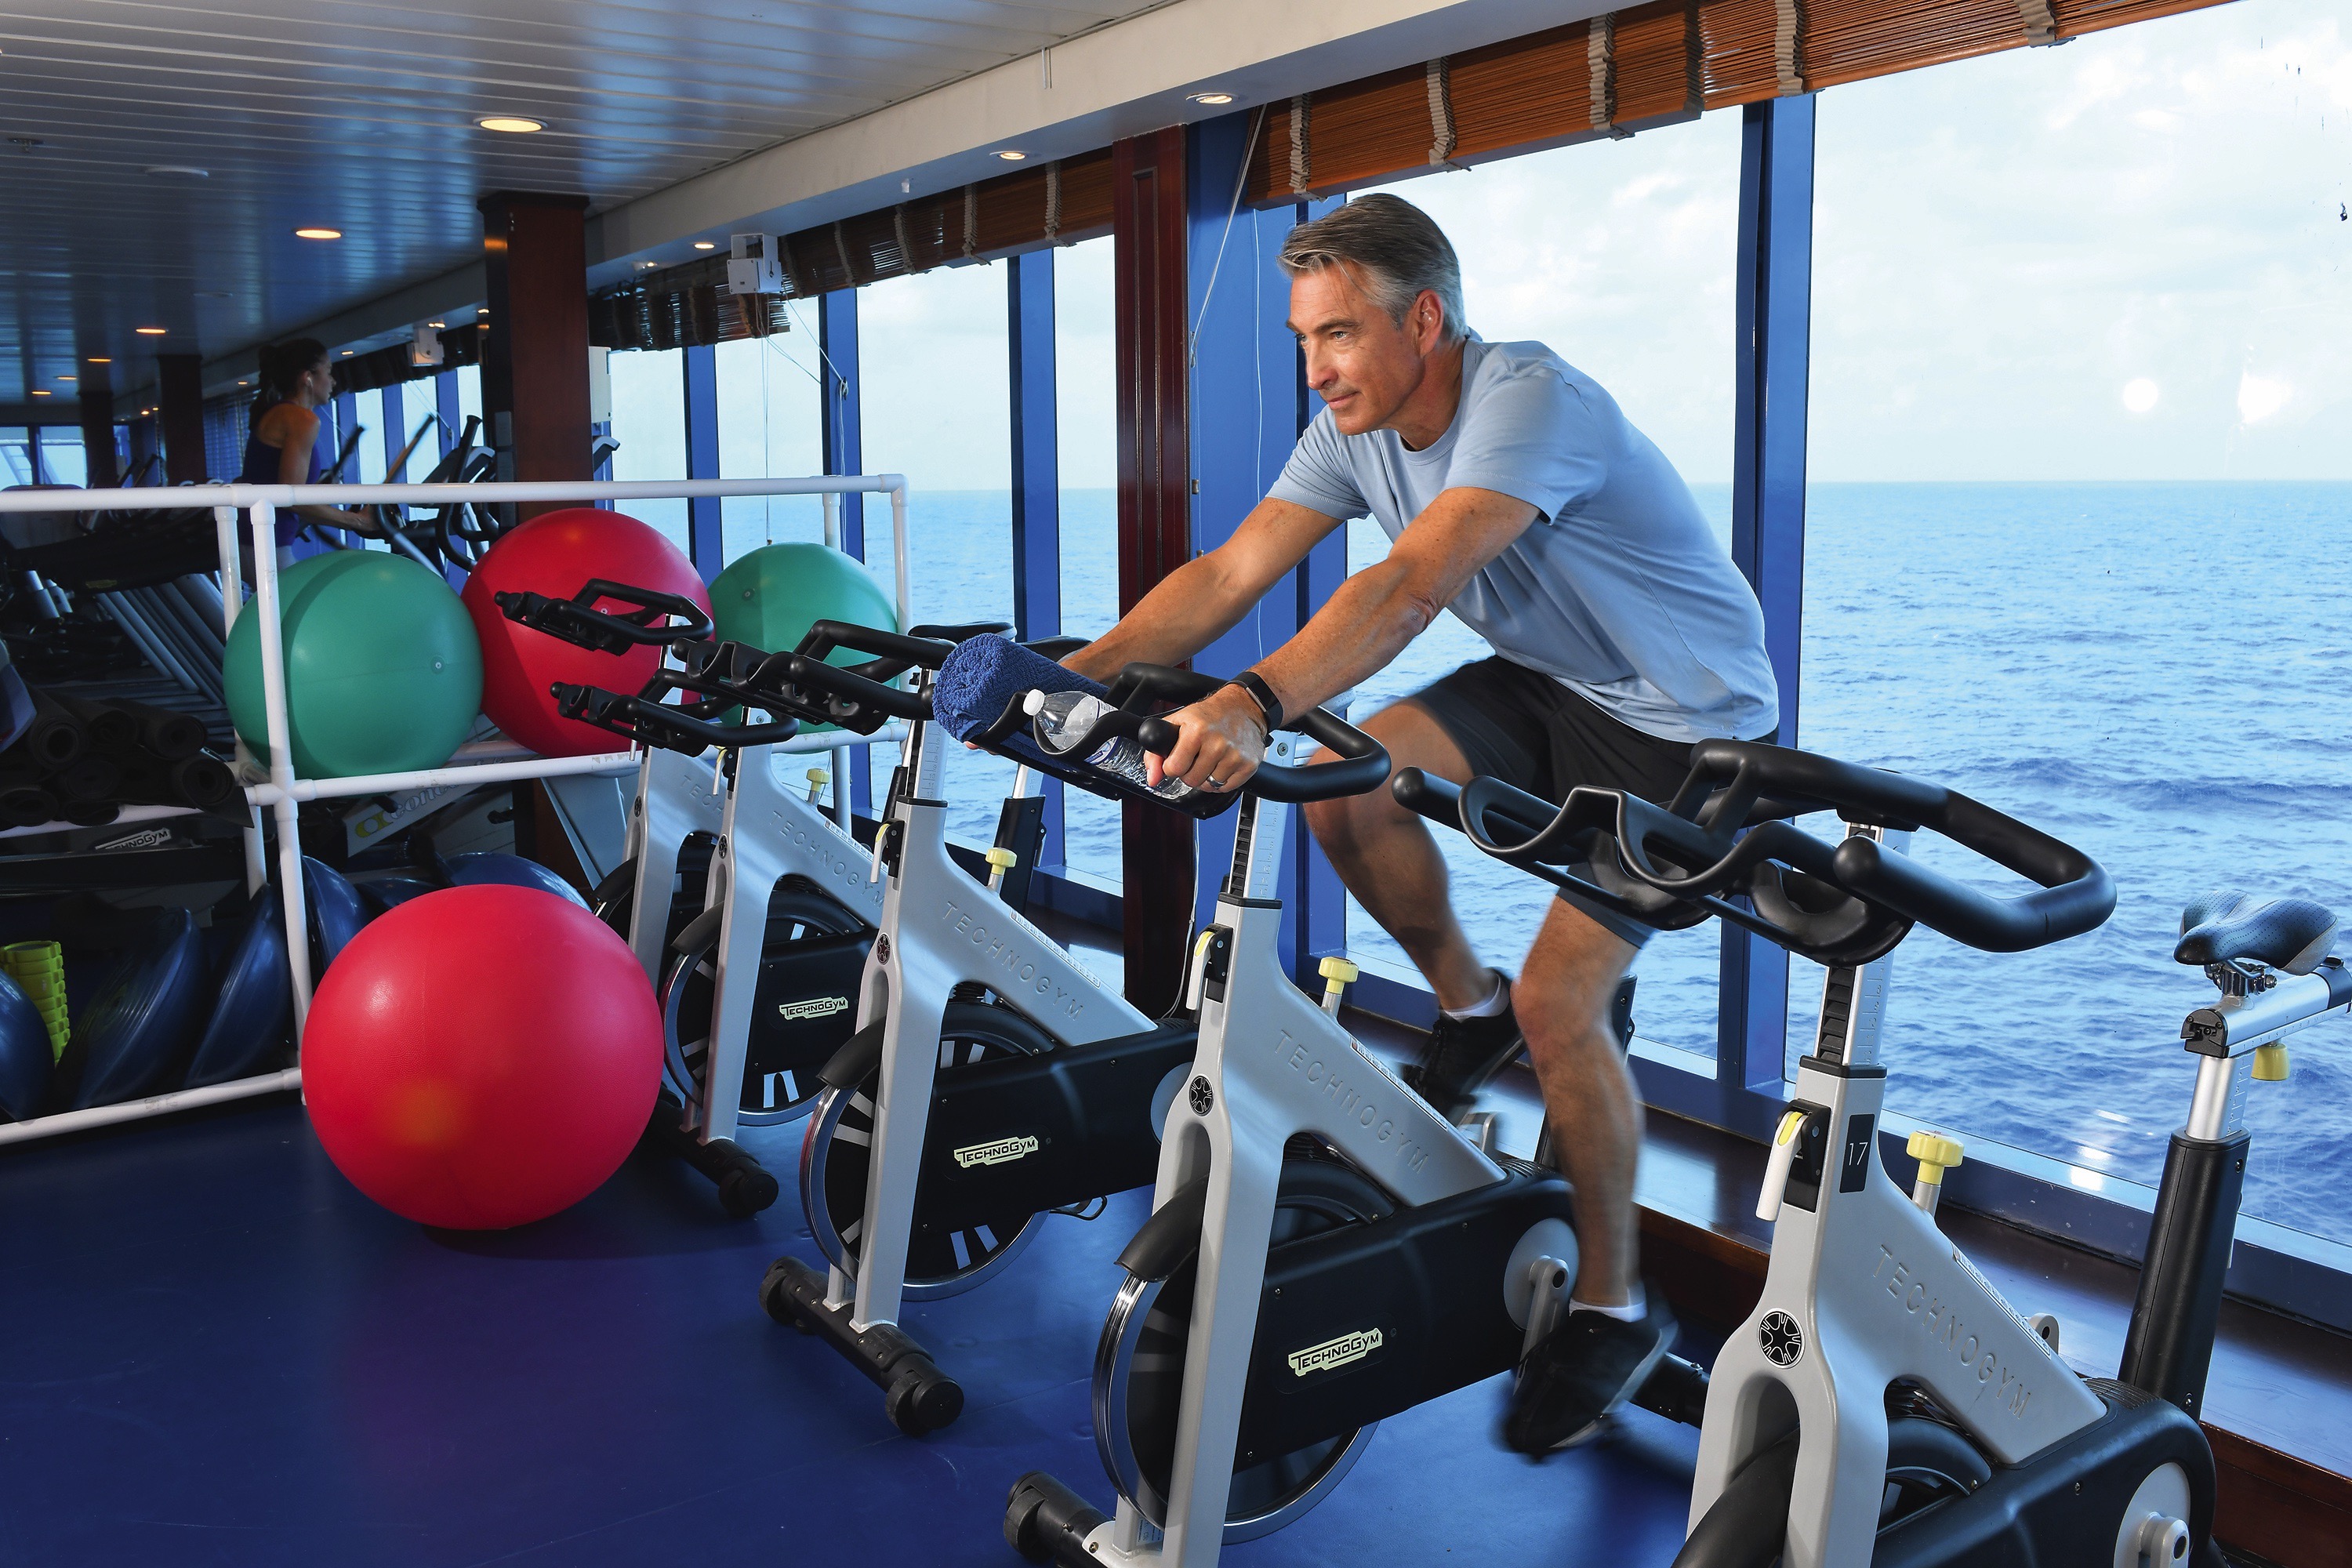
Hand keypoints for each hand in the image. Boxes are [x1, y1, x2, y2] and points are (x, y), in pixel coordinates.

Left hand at [1146, 685, 1268, 792]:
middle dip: (1189, 773)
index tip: (1177, 759)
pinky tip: (1221, 765)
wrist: (1242, 708)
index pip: (1174, 768)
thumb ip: (1156, 752)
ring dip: (1206, 778)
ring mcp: (1235, 755)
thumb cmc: (1208, 716)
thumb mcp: (1176, 724)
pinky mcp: (1248, 765)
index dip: (1172, 766)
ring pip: (1209, 786)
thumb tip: (1152, 779)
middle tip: (1195, 758)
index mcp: (1196, 731)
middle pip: (1191, 781)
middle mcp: (1217, 744)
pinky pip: (1226, 788)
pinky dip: (1221, 781)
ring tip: (1209, 760)